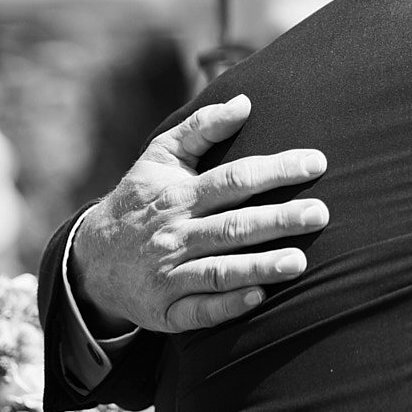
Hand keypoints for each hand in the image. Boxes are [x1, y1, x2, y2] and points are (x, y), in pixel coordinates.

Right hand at [69, 95, 328, 333]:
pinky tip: (258, 298)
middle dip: (278, 220)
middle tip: (321, 214)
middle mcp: (175, 234)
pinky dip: (227, 305)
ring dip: (259, 266)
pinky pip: (198, 311)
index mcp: (179, 195)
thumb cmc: (140, 200)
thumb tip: (245, 101)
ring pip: (219, 270)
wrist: (90, 260)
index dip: (276, 171)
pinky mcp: (165, 310)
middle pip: (233, 226)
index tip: (317, 163)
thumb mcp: (160, 158)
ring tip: (299, 262)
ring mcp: (169, 273)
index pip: (233, 179)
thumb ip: (202, 128)